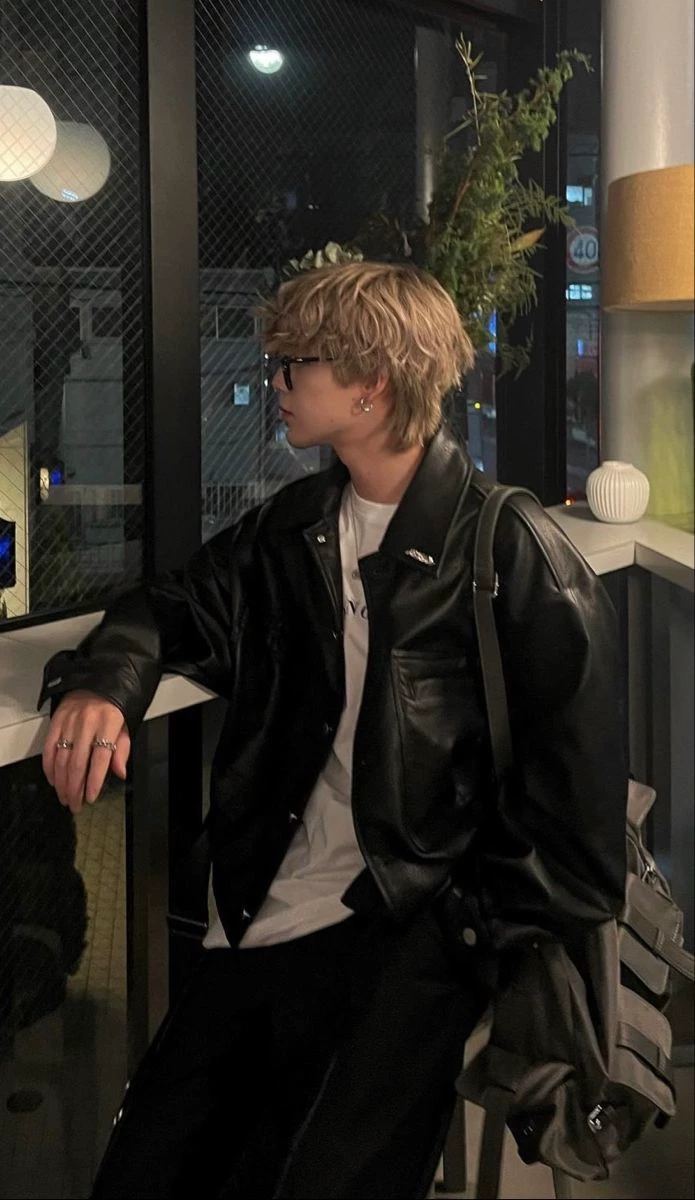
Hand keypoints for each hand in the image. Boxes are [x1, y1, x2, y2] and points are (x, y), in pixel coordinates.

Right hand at [43, 691, 130, 813]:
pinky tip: (53, 780)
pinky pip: (49, 747)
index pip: (100, 758)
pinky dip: (49, 767)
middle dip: (75, 788)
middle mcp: (87, 722)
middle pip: (78, 763)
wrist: (97, 680)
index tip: (90, 797)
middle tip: (75, 804)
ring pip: (62, 759)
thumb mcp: (125, 726)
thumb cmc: (113, 707)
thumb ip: (122, 750)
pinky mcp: (56, 720)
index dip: (94, 781)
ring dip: (62, 782)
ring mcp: (69, 721)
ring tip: (65, 797)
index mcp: (109, 723)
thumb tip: (119, 772)